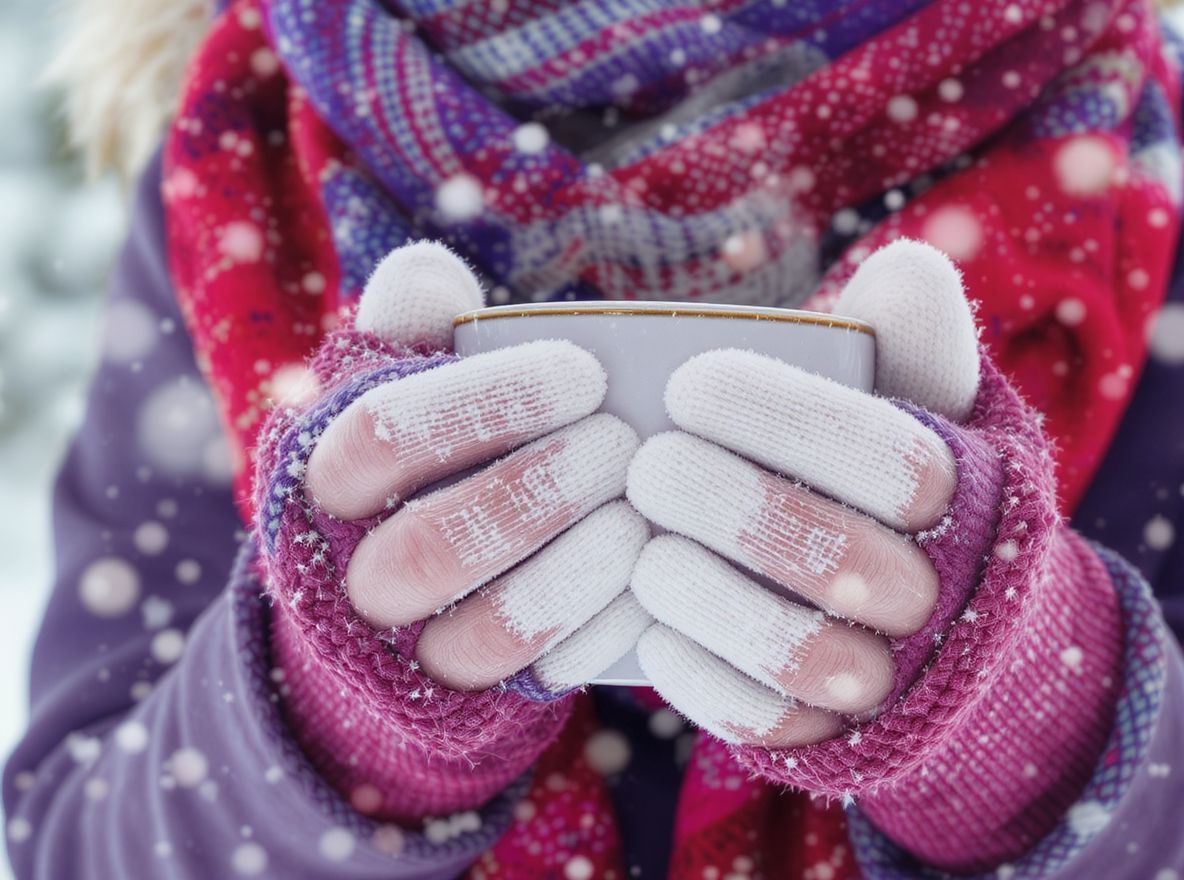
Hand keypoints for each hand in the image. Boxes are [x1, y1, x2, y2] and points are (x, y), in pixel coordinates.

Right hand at [303, 241, 649, 694]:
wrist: (389, 603)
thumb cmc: (415, 467)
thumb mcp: (399, 388)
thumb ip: (409, 328)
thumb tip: (426, 273)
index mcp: (324, 480)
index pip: (380, 436)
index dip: (485, 402)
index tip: (584, 374)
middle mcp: (350, 573)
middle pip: (433, 545)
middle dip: (537, 492)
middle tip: (621, 446)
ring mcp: (405, 652)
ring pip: (481, 630)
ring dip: (572, 568)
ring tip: (638, 517)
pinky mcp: (463, 701)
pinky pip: (529, 681)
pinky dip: (595, 629)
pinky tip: (647, 582)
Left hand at [626, 239, 981, 745]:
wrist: (944, 623)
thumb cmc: (901, 488)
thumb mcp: (924, 407)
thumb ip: (914, 342)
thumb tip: (910, 267)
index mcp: (969, 497)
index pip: (894, 459)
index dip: (784, 417)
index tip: (688, 383)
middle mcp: (940, 595)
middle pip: (837, 560)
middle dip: (728, 505)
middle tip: (649, 463)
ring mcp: (887, 680)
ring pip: (799, 653)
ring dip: (703, 592)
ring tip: (641, 542)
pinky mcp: (829, 740)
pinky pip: (763, 721)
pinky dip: (696, 673)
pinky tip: (650, 621)